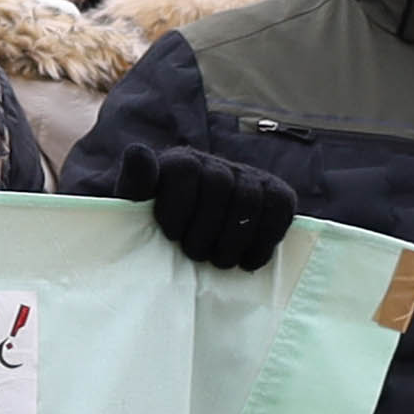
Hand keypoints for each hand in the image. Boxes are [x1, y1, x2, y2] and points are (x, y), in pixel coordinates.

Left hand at [114, 144, 296, 270]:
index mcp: (176, 163)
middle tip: (196, 255)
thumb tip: (138, 152)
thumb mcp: (132, 209)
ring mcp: (245, 175)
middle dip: (206, 228)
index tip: (171, 234)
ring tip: (220, 262)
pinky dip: (268, 235)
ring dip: (235, 237)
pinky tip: (250, 259)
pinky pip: (281, 204)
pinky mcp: (271, 192)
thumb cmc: (152, 229)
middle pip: (219, 186)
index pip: (185, 170)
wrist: (179, 244)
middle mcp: (213, 164)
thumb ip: (133, 184)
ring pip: (250, 197)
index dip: (178, 205)